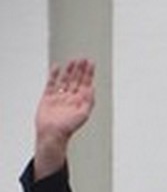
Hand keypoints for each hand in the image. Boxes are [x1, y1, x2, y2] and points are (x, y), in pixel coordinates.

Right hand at [34, 58, 95, 176]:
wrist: (52, 133)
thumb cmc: (68, 127)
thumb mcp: (83, 113)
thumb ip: (89, 101)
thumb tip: (93, 88)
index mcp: (80, 102)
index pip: (86, 84)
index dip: (88, 73)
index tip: (91, 63)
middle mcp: (71, 98)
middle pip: (77, 80)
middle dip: (80, 70)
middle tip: (83, 59)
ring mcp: (60, 97)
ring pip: (65, 80)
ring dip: (69, 71)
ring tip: (73, 61)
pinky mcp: (48, 97)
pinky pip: (52, 83)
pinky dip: (54, 75)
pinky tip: (57, 67)